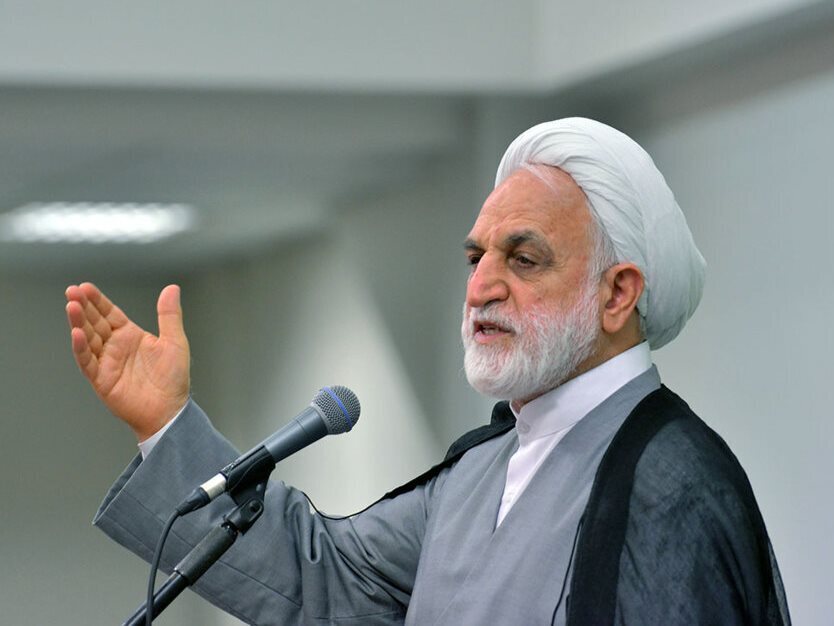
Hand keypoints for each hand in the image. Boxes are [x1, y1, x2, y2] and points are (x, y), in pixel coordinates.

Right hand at [65, 282, 190, 440]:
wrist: (170, 409)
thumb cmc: (174, 378)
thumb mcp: (174, 341)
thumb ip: (169, 315)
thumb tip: (172, 288)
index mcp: (131, 335)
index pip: (109, 313)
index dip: (97, 300)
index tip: (85, 287)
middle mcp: (115, 347)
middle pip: (95, 322)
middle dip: (83, 307)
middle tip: (72, 291)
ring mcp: (106, 362)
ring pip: (87, 339)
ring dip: (78, 323)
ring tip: (72, 306)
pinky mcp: (101, 379)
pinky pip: (87, 361)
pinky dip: (80, 348)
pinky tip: (76, 333)